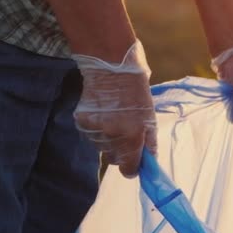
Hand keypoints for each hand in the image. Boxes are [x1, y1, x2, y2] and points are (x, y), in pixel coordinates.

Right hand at [72, 40, 156, 177]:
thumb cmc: (137, 89)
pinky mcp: (82, 121)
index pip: (128, 167)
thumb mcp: (150, 116)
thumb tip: (149, 160)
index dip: (132, 168)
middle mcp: (112, 136)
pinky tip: (103, 113)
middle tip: (126, 132)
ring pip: (101, 147)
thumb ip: (149, 141)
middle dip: (121, 151)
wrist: (111, 65)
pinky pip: (91, 135)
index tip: (134, 165)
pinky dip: (97, 129)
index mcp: (133, 135)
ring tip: (114, 117)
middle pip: (114, 159)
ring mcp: (95, 129)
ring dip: (108, 139)